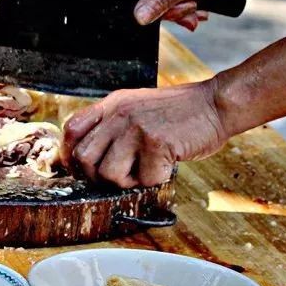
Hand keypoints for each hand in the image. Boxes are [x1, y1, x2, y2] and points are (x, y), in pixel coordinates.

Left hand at [62, 80, 228, 187]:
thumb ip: (111, 125)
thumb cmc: (179, 113)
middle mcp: (119, 115)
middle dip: (97, 176)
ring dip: (127, 181)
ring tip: (145, 169)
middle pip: (83, 158)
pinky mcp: (156, 143)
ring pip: (108, 174)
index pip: (71, 130)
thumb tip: (83, 157)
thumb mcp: (135, 107)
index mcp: (112, 105)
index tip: (81, 169)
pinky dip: (156, 179)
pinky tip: (166, 164)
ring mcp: (136, 128)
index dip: (69, 155)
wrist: (215, 104)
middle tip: (121, 175)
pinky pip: (144, 179)